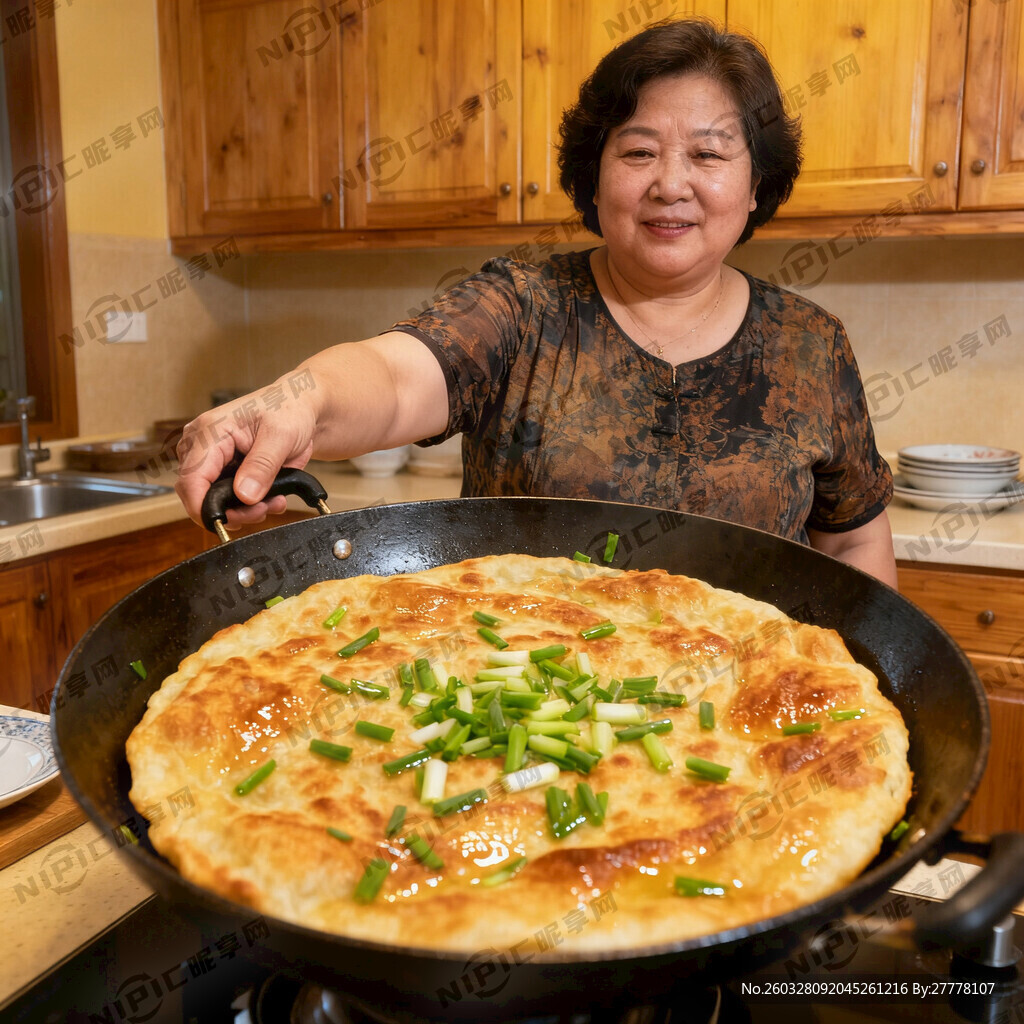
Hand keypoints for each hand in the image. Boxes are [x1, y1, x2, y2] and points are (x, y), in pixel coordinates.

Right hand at [175, 384, 317, 527]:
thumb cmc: (289, 409)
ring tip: (274, 501)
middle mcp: (203, 446)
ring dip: (245, 510)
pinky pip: (229, 499)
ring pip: (215, 501)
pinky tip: (271, 498)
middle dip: (232, 511)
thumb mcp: (281, 435)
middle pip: (200, 495)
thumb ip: (262, 466)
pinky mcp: (225, 471)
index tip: (227, 523)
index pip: (191, 479)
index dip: (203, 507)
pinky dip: (250, 506)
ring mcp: (213, 460)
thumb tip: (244, 495)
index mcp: (209, 431)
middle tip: (264, 509)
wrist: (301, 409)